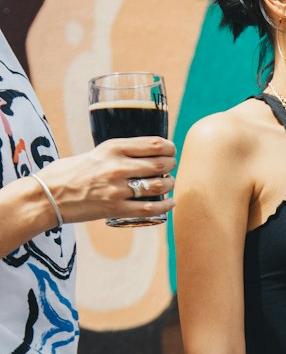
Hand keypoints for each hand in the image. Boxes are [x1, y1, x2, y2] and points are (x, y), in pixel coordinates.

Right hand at [40, 139, 176, 224]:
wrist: (46, 196)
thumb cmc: (67, 173)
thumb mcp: (95, 153)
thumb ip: (118, 154)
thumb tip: (142, 156)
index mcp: (112, 148)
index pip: (154, 144)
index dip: (169, 148)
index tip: (171, 151)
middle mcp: (117, 166)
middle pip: (160, 164)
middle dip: (171, 165)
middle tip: (170, 167)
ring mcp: (117, 189)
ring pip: (158, 185)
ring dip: (169, 184)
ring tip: (169, 184)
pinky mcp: (115, 208)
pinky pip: (150, 208)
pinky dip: (165, 206)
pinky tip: (169, 203)